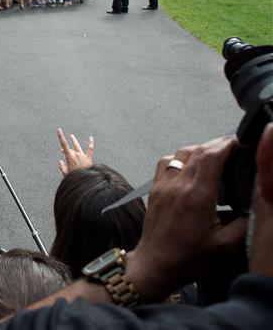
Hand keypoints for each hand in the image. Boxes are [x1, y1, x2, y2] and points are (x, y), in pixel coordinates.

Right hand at [56, 128, 92, 175]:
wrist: (86, 182)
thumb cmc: (74, 179)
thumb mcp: (65, 174)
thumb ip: (62, 167)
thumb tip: (60, 162)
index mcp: (69, 158)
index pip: (64, 145)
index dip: (61, 136)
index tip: (59, 130)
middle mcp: (76, 155)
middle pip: (69, 149)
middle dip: (64, 150)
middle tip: (61, 151)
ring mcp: (83, 156)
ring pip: (77, 147)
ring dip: (74, 141)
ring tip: (72, 136)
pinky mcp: (89, 159)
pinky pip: (90, 149)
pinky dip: (90, 143)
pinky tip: (90, 137)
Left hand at [125, 136, 247, 301]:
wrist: (155, 265)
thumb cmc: (187, 259)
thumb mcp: (225, 245)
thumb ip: (243, 222)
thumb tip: (253, 206)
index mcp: (197, 196)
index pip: (211, 156)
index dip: (227, 145)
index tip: (241, 143)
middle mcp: (177, 185)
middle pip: (198, 150)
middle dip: (217, 145)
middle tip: (234, 148)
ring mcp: (163, 186)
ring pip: (180, 153)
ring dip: (199, 150)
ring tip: (215, 158)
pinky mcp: (155, 190)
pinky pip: (166, 163)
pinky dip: (181, 158)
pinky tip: (191, 169)